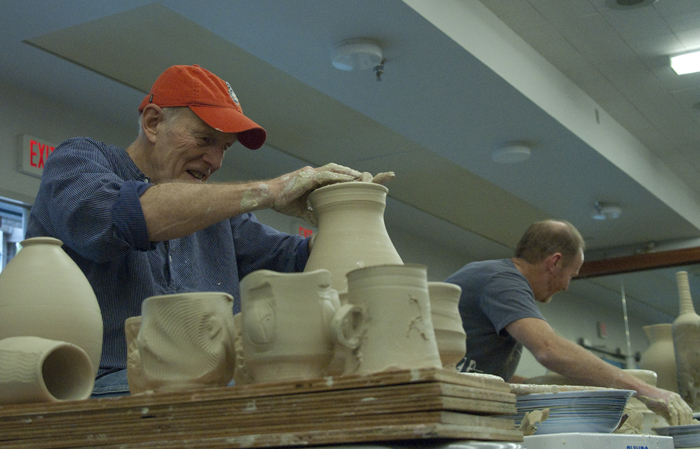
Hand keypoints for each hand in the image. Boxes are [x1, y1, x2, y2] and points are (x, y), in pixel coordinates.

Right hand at [271, 165, 394, 224]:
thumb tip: (320, 224)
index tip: (366, 182)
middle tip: (375, 177)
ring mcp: (311, 174)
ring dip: (351, 173)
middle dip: (357, 174)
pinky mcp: (307, 177)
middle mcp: (315, 173)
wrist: (268, 196)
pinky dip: (338, 177)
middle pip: (340, 171)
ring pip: (336, 170)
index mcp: (315, 179)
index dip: (351, 179)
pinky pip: (326, 176)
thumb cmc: (281, 201)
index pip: (336, 177)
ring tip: (365, 177)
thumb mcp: (300, 210)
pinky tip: (350, 180)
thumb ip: (311, 214)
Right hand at [636, 389, 692, 425]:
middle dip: (686, 421)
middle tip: (683, 428)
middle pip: (686, 411)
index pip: (687, 409)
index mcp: (676, 397)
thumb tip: (673, 423)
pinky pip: (674, 414)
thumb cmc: (650, 398)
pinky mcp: (667, 402)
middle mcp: (676, 397)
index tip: (685, 425)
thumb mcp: (662, 406)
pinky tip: (673, 425)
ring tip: (678, 428)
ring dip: (681, 422)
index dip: (688, 418)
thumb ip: (668, 413)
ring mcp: (672, 399)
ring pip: (682, 413)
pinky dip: (675, 420)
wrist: (642, 391)